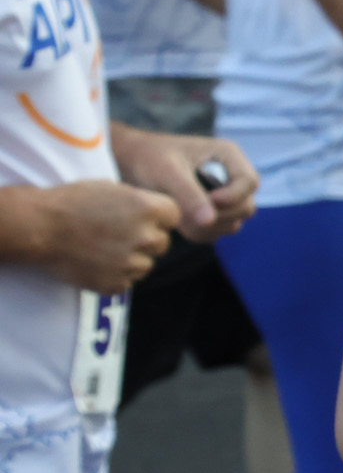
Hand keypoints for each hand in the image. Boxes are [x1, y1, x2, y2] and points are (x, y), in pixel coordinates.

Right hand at [27, 181, 179, 292]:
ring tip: (104, 248)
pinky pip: (126, 281)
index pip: (174, 217)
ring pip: (146, 265)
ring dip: (132, 259)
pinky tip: (96, 262)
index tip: (142, 218)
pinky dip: (115, 275)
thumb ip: (142, 202)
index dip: (159, 218)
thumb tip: (160, 213)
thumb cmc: (73, 202)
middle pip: (162, 243)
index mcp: (149, 209)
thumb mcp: (113, 188)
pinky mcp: (115, 283)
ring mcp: (131, 263)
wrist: (39, 227)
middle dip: (146, 240)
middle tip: (119, 234)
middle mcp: (146, 237)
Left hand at [112, 126, 257, 240]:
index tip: (207, 201)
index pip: (250, 182)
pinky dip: (203, 232)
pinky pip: (219, 230)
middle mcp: (231, 175)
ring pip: (235, 221)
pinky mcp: (213, 210)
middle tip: (189, 214)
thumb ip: (189, 195)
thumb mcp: (167, 173)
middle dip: (221, 215)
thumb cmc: (147, 158)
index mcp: (227, 155)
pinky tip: (180, 223)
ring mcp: (224, 194)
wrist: (129, 162)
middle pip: (247, 205)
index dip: (232, 196)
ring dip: (210, 226)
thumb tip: (210, 221)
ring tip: (180, 219)